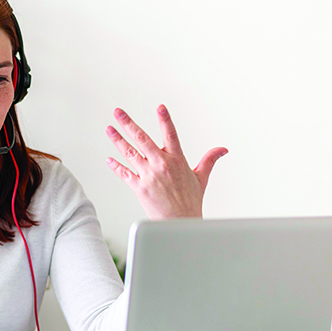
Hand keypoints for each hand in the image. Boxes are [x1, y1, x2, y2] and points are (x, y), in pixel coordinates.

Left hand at [105, 105, 226, 218]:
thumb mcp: (202, 178)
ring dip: (117, 139)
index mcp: (177, 160)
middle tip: (118, 112)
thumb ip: (209, 159)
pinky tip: (108, 158)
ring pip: (129, 153)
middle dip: (128, 123)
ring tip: (109, 129)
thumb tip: (222, 150)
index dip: (165, 120)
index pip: (170, 134)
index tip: (160, 107)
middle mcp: (161, 165)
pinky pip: (124, 173)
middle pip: (141, 139)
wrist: (180, 223)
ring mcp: (148, 176)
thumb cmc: (190, 202)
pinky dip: (115, 166)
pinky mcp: (139, 187)